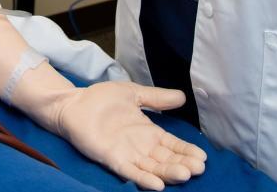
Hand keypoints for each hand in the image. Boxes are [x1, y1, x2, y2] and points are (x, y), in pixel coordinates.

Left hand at [48, 81, 206, 189]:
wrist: (73, 103)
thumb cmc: (101, 99)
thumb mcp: (133, 93)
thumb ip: (156, 98)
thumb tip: (182, 96)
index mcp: (148, 132)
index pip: (173, 145)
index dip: (187, 151)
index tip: (202, 156)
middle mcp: (141, 147)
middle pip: (166, 160)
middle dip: (183, 164)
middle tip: (198, 168)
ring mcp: (127, 154)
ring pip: (153, 168)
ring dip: (168, 173)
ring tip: (184, 174)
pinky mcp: (111, 158)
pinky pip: (130, 171)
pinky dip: (143, 178)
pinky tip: (157, 185)